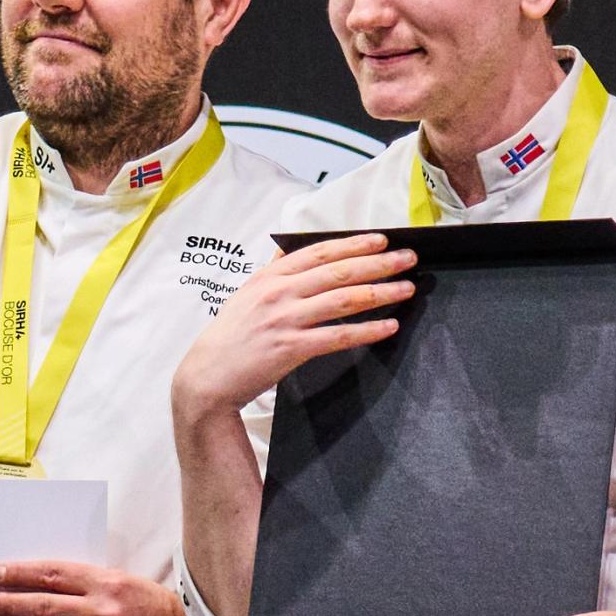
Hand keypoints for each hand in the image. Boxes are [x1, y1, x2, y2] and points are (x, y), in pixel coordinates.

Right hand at [172, 234, 416, 429]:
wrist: (207, 376)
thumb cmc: (229, 337)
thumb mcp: (247, 294)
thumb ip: (272, 271)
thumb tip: (290, 249)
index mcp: (270, 277)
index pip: (319, 252)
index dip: (353, 244)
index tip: (381, 239)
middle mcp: (279, 293)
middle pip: (338, 271)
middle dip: (378, 263)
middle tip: (407, 258)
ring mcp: (285, 320)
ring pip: (343, 300)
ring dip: (380, 292)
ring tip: (406, 288)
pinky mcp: (291, 349)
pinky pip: (338, 336)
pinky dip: (366, 330)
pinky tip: (387, 326)